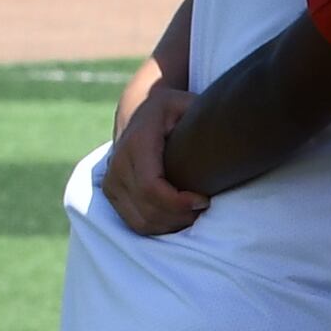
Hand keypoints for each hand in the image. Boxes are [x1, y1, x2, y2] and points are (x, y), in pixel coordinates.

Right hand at [101, 77, 204, 237]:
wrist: (141, 113)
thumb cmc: (173, 110)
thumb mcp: (186, 103)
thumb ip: (200, 115)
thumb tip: (219, 132)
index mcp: (137, 144)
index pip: (151, 186)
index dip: (178, 202)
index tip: (204, 200)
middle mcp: (118, 164)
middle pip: (148, 208)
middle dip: (181, 216)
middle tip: (204, 207)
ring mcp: (111, 181)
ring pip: (141, 221)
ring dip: (172, 224)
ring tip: (194, 212)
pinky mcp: (112, 193)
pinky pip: (135, 223)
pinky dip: (160, 227)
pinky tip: (180, 217)